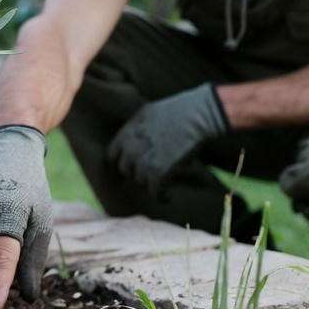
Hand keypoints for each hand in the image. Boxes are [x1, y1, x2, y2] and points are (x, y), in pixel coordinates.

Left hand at [107, 83, 230, 194]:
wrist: (196, 115)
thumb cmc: (178, 111)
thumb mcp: (147, 114)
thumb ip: (136, 129)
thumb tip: (134, 141)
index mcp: (127, 132)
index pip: (111, 155)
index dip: (122, 163)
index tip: (131, 168)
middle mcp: (131, 147)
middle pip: (126, 170)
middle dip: (137, 173)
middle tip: (151, 175)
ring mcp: (143, 160)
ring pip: (140, 181)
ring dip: (150, 184)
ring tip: (162, 183)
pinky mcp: (159, 172)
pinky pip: (154, 192)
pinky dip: (161, 197)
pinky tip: (167, 197)